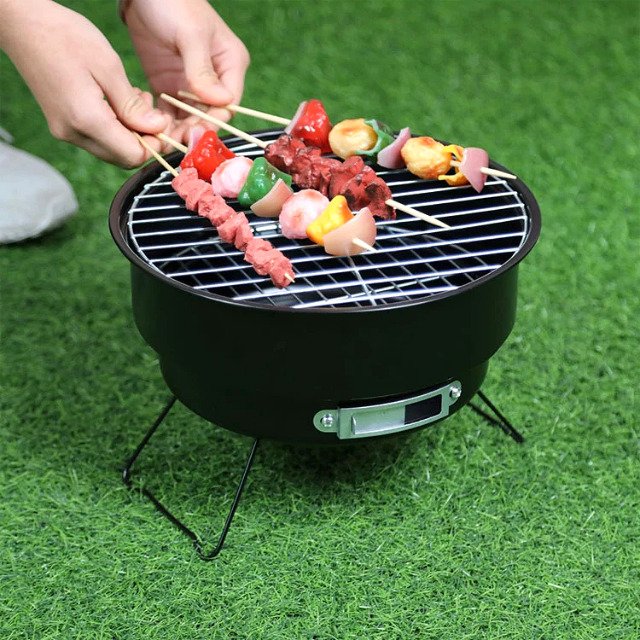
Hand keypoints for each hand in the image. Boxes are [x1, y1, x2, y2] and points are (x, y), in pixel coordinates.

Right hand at [0, 0, 171, 166]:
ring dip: (131, 133)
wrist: (22, 24)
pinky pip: (98, 139)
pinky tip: (119, 102)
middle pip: (123, 158)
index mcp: (87, 120)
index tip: (164, 124)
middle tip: (153, 112)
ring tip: (136, 101)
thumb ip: (133, 105)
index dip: (154, 145)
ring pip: (112, 150)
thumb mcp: (108, 67)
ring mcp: (65, 131)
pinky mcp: (63, 125)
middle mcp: (74, 134)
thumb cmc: (64, 36)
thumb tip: (158, 129)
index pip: (133, 156)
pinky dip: (116, 128)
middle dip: (145, 140)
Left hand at [122, 0, 249, 143]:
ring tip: (162, 140)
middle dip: (194, 129)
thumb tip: (222, 102)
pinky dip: (162, 122)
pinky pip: (170, 112)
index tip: (195, 133)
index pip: (228, 104)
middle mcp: (215, 79)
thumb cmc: (173, 2)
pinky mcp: (169, 85)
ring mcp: (191, 84)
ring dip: (178, 130)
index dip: (213, 121)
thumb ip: (203, 70)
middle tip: (176, 142)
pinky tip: (151, 128)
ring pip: (190, 118)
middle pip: (209, 115)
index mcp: (230, 65)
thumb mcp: (190, 35)